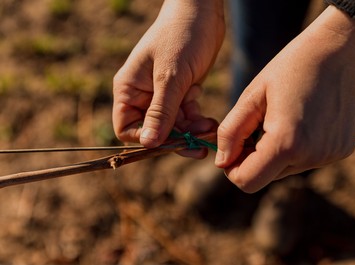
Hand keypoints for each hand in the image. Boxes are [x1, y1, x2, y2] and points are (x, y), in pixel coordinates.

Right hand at [113, 0, 223, 154]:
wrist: (202, 14)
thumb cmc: (180, 37)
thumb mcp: (170, 77)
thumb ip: (160, 112)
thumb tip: (148, 144)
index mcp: (129, 89)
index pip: (126, 128)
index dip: (145, 139)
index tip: (169, 142)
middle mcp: (143, 95)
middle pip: (154, 130)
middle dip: (177, 138)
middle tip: (200, 147)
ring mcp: (163, 95)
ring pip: (174, 126)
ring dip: (192, 131)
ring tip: (210, 129)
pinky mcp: (181, 93)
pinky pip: (187, 116)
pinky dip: (198, 121)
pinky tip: (211, 122)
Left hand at [215, 6, 354, 192]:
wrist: (338, 51)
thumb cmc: (290, 69)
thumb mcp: (252, 96)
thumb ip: (231, 132)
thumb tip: (221, 162)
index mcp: (286, 143)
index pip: (247, 182)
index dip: (233, 168)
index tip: (234, 145)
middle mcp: (311, 156)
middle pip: (266, 176)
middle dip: (254, 158)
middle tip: (258, 124)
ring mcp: (329, 156)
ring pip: (285, 169)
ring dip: (276, 152)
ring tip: (282, 118)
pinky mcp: (341, 151)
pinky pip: (306, 160)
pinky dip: (297, 147)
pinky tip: (303, 120)